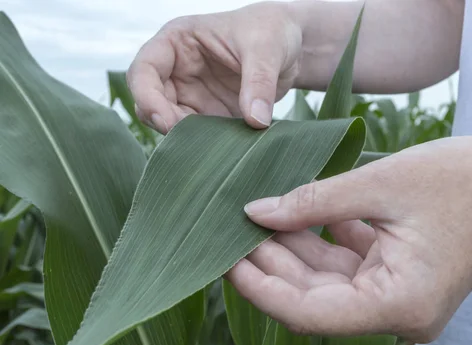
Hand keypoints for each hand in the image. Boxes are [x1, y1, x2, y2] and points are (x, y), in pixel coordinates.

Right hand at [127, 3, 301, 132]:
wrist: (292, 47)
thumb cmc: (272, 31)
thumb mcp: (267, 49)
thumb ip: (259, 82)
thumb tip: (255, 121)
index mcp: (178, 42)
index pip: (144, 70)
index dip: (146, 96)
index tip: (166, 121)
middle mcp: (177, 70)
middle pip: (150, 103)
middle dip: (165, 124)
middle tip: (191, 142)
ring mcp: (192, 95)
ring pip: (170, 124)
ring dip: (184, 139)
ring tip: (213, 146)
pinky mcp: (210, 115)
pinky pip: (197, 135)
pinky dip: (205, 145)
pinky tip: (225, 150)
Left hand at [226, 133, 471, 340]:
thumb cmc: (462, 178)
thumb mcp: (378, 184)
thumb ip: (312, 203)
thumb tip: (255, 213)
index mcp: (399, 304)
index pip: (308, 314)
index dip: (260, 289)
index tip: (222, 262)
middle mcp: (398, 314)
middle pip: (313, 299)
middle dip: (272, 264)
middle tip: (232, 230)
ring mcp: (398, 299)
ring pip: (326, 282)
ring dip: (292, 251)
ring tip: (255, 218)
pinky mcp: (398, 279)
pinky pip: (346, 267)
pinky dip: (319, 242)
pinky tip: (291, 215)